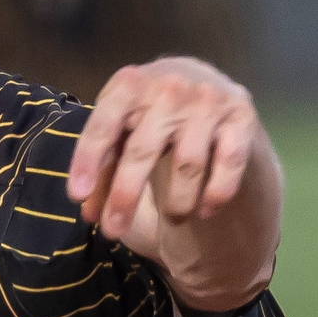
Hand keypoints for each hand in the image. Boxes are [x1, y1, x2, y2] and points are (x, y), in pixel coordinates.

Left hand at [66, 57, 278, 308]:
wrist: (203, 84)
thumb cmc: (149, 114)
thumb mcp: (121, 130)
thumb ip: (104, 167)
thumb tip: (89, 214)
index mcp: (130, 84)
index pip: (104, 124)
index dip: (88, 161)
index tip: (76, 196)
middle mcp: (169, 87)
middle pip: (142, 150)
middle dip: (125, 196)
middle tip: (111, 232)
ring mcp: (208, 100)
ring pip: (188, 163)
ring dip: (176, 202)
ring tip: (172, 219)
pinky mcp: (241, 117)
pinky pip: (229, 163)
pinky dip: (216, 192)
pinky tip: (205, 210)